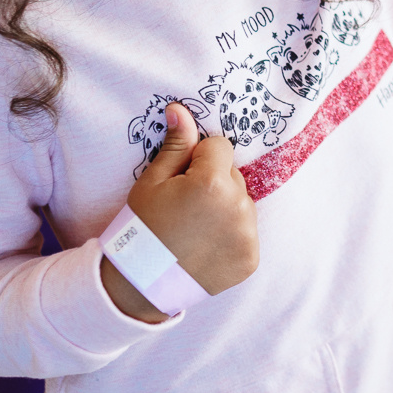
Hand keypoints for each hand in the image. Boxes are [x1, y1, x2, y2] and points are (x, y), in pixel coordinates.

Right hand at [100, 102, 258, 322]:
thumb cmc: (141, 227)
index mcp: (212, 183)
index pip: (220, 147)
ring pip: (242, 202)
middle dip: (214, 183)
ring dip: (225, 208)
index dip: (199, 159)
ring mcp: (247, 235)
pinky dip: (231, 235)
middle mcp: (237, 207)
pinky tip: (206, 246)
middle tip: (185, 208)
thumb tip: (180, 109)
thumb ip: (175, 146)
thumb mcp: (152, 182)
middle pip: (233, 175)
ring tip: (195, 229)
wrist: (140, 283)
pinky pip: (246, 231)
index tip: (181, 180)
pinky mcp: (251, 258)